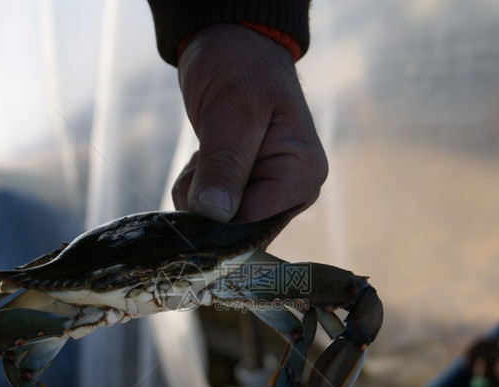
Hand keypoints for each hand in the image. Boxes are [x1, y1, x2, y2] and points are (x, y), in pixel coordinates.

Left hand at [172, 24, 327, 223]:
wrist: (233, 45)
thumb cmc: (240, 67)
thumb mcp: (232, 112)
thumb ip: (224, 165)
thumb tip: (214, 214)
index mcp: (302, 175)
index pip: (253, 223)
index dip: (216, 217)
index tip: (195, 184)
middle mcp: (293, 192)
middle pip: (237, 229)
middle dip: (205, 203)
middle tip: (199, 161)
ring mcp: (270, 193)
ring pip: (220, 222)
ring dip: (197, 192)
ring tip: (201, 154)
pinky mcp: (248, 190)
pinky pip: (213, 209)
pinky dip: (197, 188)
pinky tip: (202, 160)